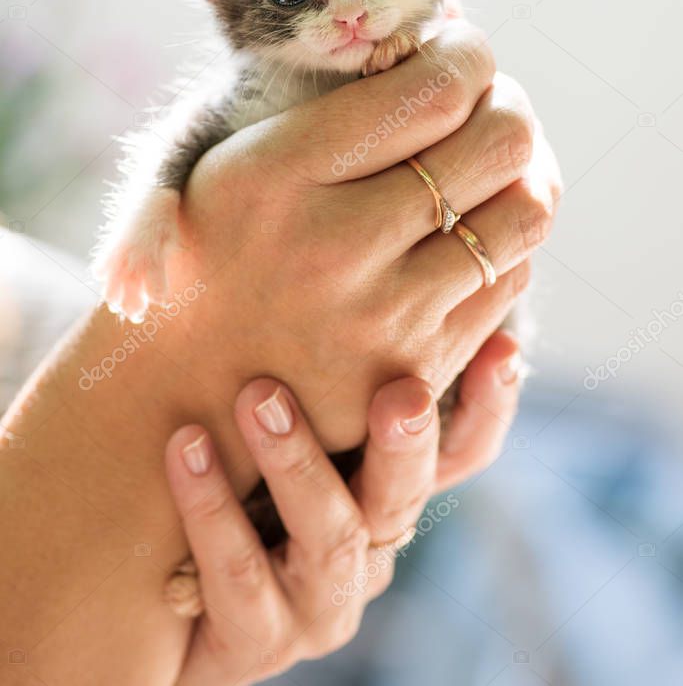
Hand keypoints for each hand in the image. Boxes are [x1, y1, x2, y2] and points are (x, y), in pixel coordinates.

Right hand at [165, 22, 559, 456]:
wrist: (196, 384)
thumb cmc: (221, 247)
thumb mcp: (243, 155)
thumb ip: (337, 93)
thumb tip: (447, 28)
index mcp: (280, 173)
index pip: (435, 89)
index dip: (470, 53)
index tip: (462, 50)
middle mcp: (337, 246)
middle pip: (499, 142)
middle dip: (508, 102)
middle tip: (487, 99)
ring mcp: (385, 315)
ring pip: (524, 212)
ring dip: (520, 170)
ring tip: (489, 160)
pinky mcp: (419, 366)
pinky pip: (511, 276)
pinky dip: (504, 235)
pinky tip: (472, 221)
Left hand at [166, 339, 520, 684]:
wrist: (152, 597)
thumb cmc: (234, 476)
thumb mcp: (287, 413)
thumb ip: (324, 361)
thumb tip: (361, 261)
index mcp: (387, 490)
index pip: (464, 452)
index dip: (490, 406)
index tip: (503, 347)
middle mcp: (369, 545)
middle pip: (409, 496)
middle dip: (408, 442)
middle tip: (402, 392)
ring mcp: (318, 600)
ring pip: (332, 537)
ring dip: (299, 463)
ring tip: (259, 396)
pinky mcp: (256, 636)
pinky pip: (239, 576)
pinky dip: (214, 508)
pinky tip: (187, 445)